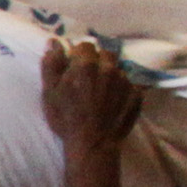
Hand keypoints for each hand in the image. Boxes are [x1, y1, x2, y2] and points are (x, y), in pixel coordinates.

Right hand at [38, 38, 138, 164]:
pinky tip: (114, 101)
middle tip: (89, 77)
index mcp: (86, 65)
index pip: (85, 46)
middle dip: (97, 61)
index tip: (75, 66)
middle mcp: (109, 68)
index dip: (79, 54)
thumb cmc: (66, 118)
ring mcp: (125, 81)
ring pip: (118, 68)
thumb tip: (54, 43)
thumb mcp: (49, 92)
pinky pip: (131, 84)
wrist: (93, 143)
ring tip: (103, 90)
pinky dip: (123, 89)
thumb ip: (51, 64)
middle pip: (105, 53)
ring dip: (110, 74)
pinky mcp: (137, 94)